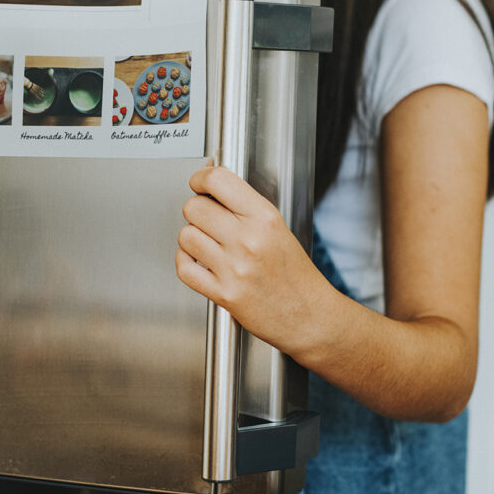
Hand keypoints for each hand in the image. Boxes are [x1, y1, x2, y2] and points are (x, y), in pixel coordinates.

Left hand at [176, 165, 331, 356]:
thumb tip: (211, 185)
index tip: (199, 182)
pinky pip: (184, 268)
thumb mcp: (279, 228)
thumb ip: (246, 207)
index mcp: (265, 218)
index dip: (201, 178)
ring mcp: (234, 268)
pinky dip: (185, 262)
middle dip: (197, 210)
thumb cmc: (296, 274)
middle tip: (206, 218)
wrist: (309, 316)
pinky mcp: (224, 294)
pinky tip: (198, 261)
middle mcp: (248, 240)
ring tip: (207, 243)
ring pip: (186, 235)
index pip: (218, 181)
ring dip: (192, 238)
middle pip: (195, 207)